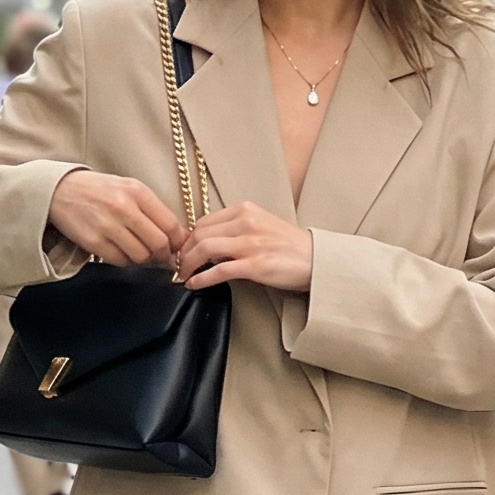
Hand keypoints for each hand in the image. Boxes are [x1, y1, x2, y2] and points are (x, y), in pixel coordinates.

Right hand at [49, 169, 187, 266]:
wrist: (61, 190)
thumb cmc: (99, 191)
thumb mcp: (129, 189)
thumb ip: (153, 210)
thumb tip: (179, 236)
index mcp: (138, 192)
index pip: (170, 225)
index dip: (178, 242)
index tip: (178, 248)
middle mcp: (124, 208)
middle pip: (159, 244)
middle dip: (164, 255)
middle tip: (162, 257)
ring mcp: (108, 226)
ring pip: (141, 256)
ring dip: (144, 260)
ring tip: (138, 252)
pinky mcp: (94, 242)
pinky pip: (120, 261)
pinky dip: (125, 261)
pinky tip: (122, 251)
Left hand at [176, 203, 313, 293]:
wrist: (317, 260)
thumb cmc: (291, 246)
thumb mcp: (262, 225)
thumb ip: (237, 228)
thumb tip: (209, 242)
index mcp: (245, 210)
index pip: (204, 221)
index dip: (188, 238)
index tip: (183, 250)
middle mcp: (246, 222)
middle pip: (200, 234)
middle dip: (183, 252)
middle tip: (178, 265)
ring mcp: (250, 243)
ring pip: (204, 249)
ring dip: (188, 264)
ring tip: (183, 275)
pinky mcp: (255, 265)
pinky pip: (218, 271)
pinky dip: (201, 278)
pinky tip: (193, 284)